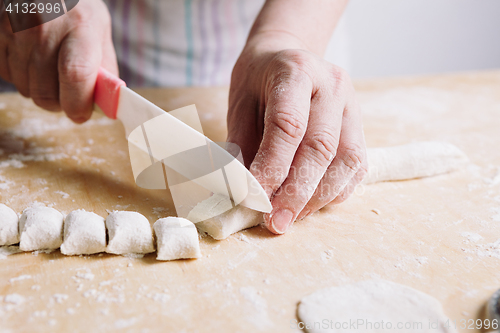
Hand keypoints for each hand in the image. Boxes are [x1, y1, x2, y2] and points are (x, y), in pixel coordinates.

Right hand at [0, 0, 116, 122]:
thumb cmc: (75, 10)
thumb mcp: (99, 30)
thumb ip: (104, 67)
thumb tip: (106, 104)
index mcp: (80, 26)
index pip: (75, 76)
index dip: (77, 104)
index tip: (81, 114)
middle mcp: (44, 28)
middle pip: (46, 91)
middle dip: (60, 104)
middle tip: (69, 97)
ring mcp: (15, 31)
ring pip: (26, 89)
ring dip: (41, 91)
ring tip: (51, 72)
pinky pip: (8, 76)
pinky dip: (21, 78)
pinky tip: (31, 61)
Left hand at [227, 33, 367, 234]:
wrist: (288, 55)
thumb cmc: (259, 82)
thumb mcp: (240, 104)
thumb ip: (243, 144)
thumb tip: (244, 192)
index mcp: (296, 71)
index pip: (288, 125)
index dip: (272, 167)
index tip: (256, 198)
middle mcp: (331, 86)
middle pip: (321, 147)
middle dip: (297, 192)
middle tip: (276, 222)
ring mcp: (352, 104)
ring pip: (346, 160)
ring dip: (318, 197)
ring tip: (292, 217)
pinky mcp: (360, 124)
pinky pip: (357, 165)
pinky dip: (336, 191)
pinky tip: (312, 203)